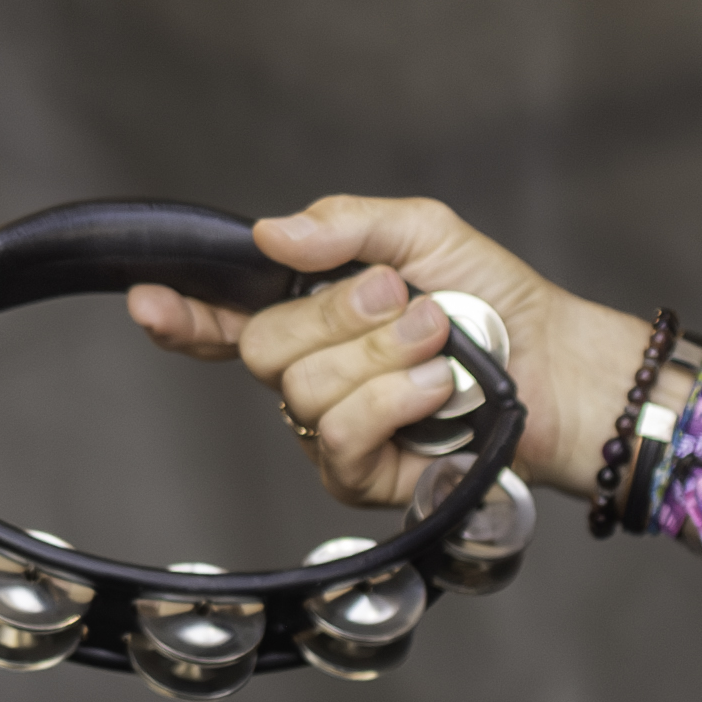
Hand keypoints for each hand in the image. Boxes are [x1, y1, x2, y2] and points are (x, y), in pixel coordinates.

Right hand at [124, 195, 597, 518]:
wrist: (555, 364)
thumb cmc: (495, 298)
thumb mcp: (422, 232)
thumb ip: (344, 225)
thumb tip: (267, 234)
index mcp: (310, 314)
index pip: (223, 319)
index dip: (181, 315)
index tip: (146, 298)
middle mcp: (309, 373)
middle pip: (263, 348)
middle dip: (335, 317)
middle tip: (401, 298)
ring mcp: (330, 428)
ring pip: (303, 391)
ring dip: (381, 357)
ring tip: (440, 340)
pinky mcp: (360, 475)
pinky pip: (337, 437)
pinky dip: (390, 402)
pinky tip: (434, 388)